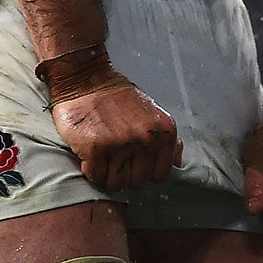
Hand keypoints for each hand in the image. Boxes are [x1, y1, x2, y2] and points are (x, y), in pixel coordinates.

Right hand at [53, 76, 182, 190]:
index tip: (133, 161)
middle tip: (114, 154)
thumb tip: (177, 163)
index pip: (160, 175)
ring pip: (116, 184)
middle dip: (125, 173)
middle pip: (137, 182)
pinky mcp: (96, 148)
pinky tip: (90, 151)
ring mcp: (121, 144)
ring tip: (103, 152)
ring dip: (107, 173)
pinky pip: (96, 176)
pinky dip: (90, 168)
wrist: (85, 78)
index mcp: (163, 131)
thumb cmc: (116, 97)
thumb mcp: (152, 112)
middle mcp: (146, 138)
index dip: (144, 171)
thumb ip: (166, 138)